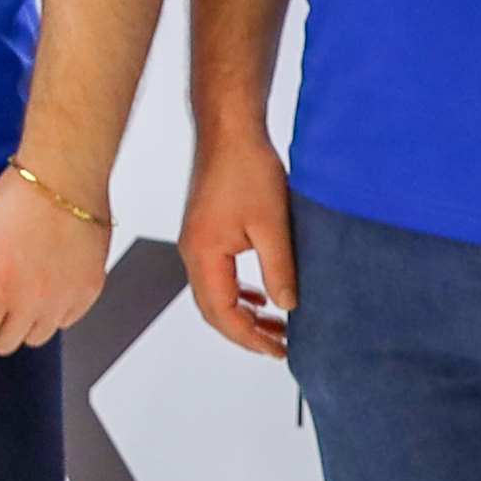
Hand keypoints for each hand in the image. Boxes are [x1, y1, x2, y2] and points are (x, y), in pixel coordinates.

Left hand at [0, 160, 103, 357]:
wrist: (65, 174)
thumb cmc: (19, 196)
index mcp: (0, 286)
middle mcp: (34, 300)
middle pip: (6, 344)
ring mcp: (66, 298)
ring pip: (38, 337)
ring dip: (25, 321)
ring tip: (24, 288)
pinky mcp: (90, 289)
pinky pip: (67, 319)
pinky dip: (55, 310)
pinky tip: (49, 283)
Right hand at [177, 124, 295, 362]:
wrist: (229, 129)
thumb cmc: (247, 168)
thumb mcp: (272, 225)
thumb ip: (279, 270)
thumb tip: (287, 306)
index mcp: (204, 254)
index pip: (222, 313)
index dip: (250, 337)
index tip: (280, 350)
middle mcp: (193, 253)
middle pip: (214, 310)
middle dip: (247, 332)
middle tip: (281, 346)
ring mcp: (197, 243)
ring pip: (216, 295)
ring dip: (244, 314)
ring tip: (276, 326)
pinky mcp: (206, 232)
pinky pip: (218, 276)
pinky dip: (239, 294)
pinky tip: (260, 296)